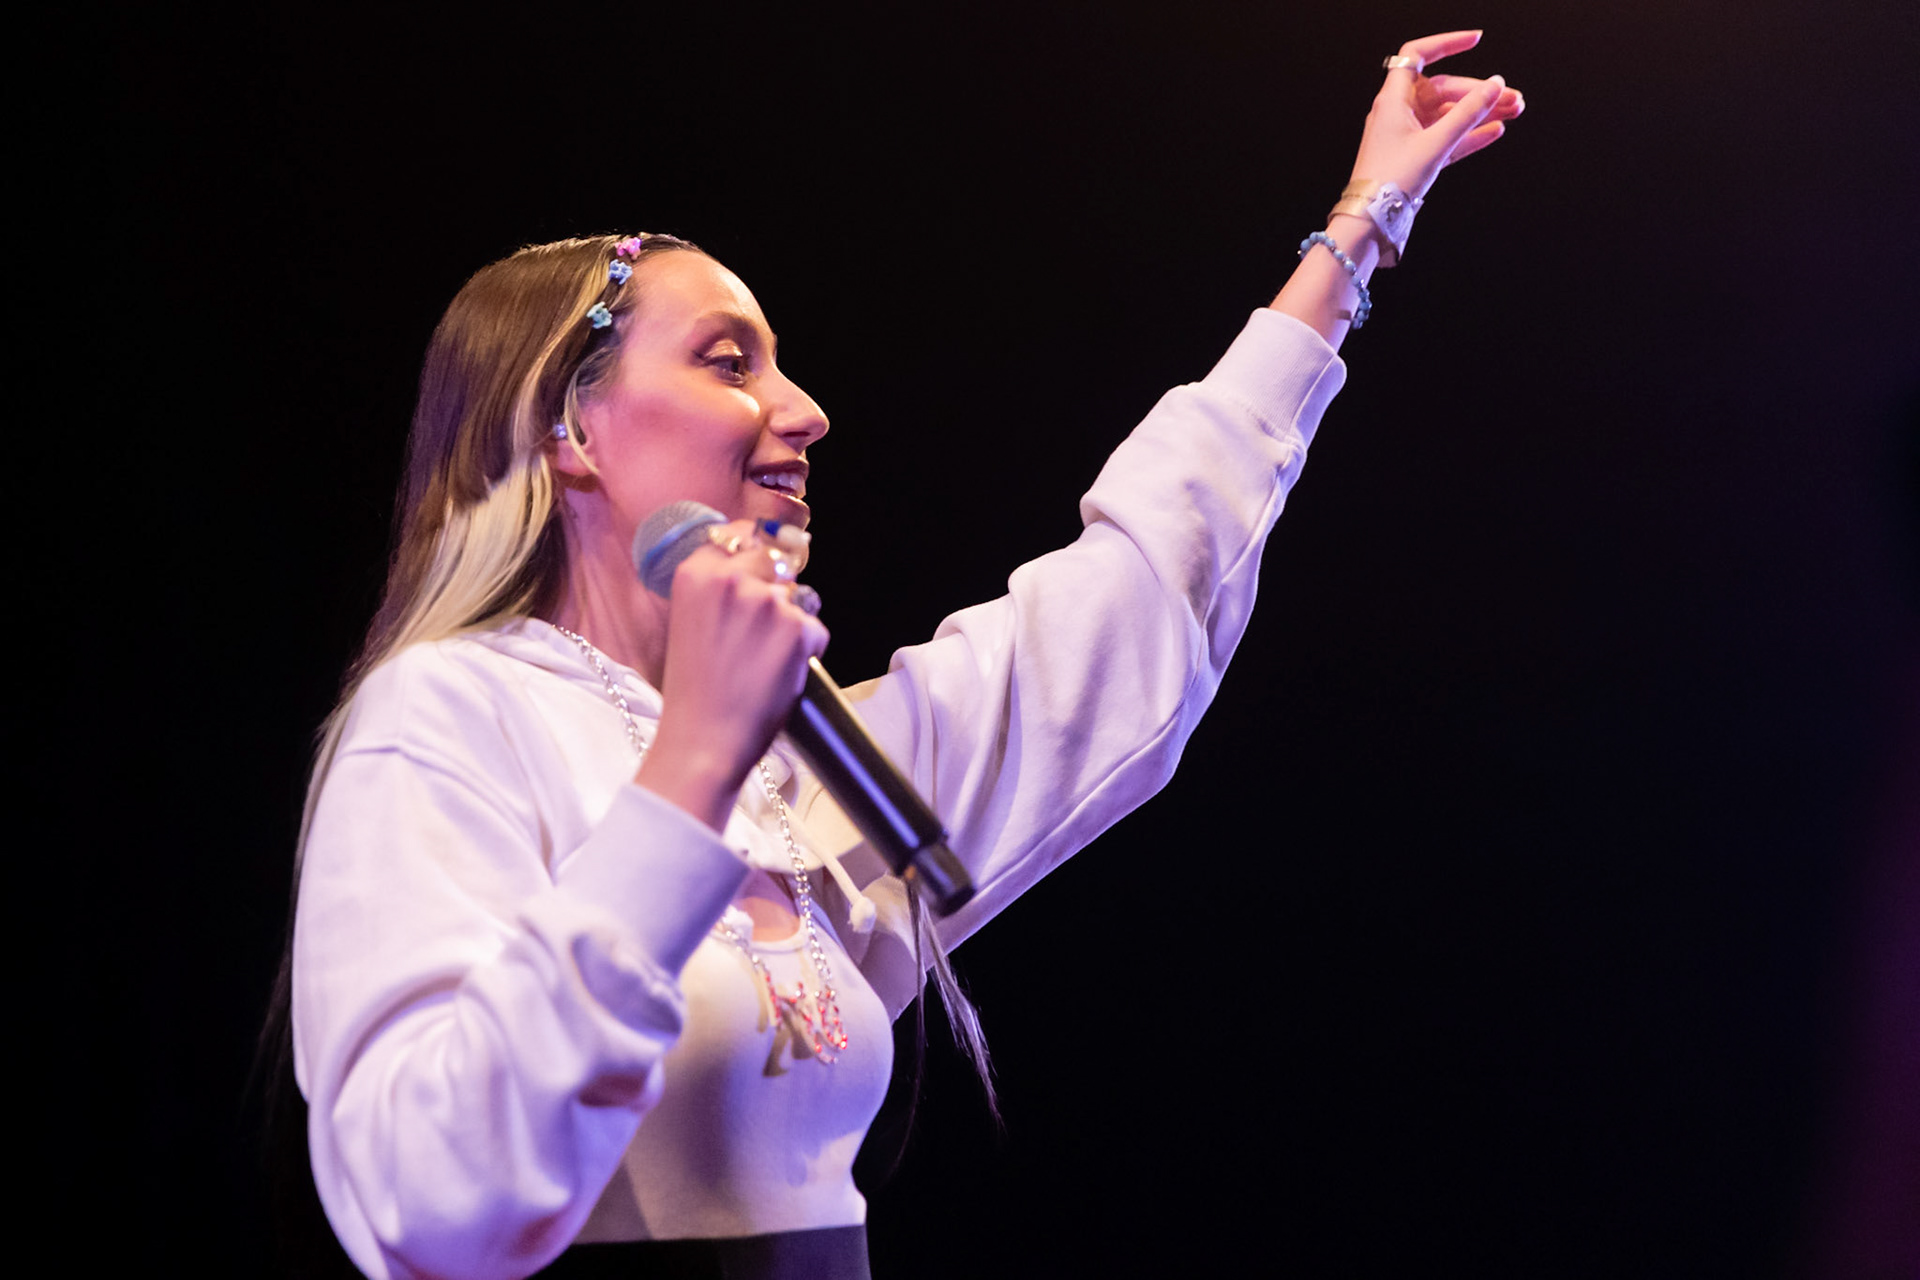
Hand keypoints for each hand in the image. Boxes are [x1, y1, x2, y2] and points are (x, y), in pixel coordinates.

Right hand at [639, 520, 827, 830]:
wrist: (704, 739)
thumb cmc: (696, 688)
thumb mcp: (690, 619)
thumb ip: (718, 585)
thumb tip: (760, 555)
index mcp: (696, 572)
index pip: (741, 533)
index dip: (754, 552)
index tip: (755, 572)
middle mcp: (731, 577)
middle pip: (774, 558)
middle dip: (775, 585)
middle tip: (760, 630)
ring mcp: (767, 601)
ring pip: (798, 595)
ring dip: (791, 621)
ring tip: (762, 659)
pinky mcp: (798, 628)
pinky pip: (815, 627)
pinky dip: (806, 649)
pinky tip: (778, 673)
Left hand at [1349, 30, 1524, 200]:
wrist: (1370, 222)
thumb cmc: (1391, 181)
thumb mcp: (1435, 143)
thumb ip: (1467, 114)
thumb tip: (1495, 85)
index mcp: (1393, 100)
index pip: (1417, 55)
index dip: (1446, 44)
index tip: (1476, 42)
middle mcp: (1398, 113)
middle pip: (1443, 89)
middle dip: (1479, 92)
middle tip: (1514, 99)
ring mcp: (1406, 135)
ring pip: (1448, 115)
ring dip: (1479, 113)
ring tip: (1514, 112)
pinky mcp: (1414, 157)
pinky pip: (1446, 139)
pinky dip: (1468, 135)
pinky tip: (1494, 132)